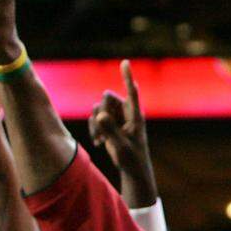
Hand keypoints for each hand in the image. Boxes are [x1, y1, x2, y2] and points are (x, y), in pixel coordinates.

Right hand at [88, 60, 158, 207]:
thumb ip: (110, 130)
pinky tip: (99, 143)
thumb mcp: (120, 146)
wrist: (132, 169)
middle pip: (106, 98)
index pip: (132, 92)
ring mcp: (117, 117)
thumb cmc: (131, 158)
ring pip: (98, 108)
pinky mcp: (110, 124)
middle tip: (104, 131)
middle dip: (101, 112)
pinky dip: (94, 129)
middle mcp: (127, 113)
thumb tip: (100, 115)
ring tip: (101, 141)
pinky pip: (95, 118)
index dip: (127, 77)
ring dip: (95, 124)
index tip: (125, 62)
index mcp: (136, 115)